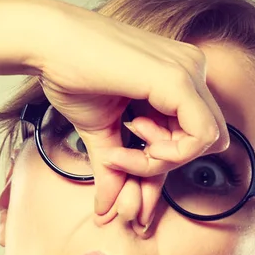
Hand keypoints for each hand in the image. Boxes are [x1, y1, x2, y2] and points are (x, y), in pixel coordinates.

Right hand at [33, 0, 229, 228]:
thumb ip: (117, 170)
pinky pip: (199, 137)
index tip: (119, 163)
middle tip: (121, 158)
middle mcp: (191, 70)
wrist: (47, 44)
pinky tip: (130, 140)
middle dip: (164, 165)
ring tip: (119, 147)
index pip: (191, 136)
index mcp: (177, 79)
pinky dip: (166, 154)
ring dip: (161, 161)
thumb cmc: (71, 76)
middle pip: (205, 142)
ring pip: (207, 142)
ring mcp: (189, 71)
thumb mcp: (102, 133)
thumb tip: (106, 211)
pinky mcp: (180, 78)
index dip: (162, 164)